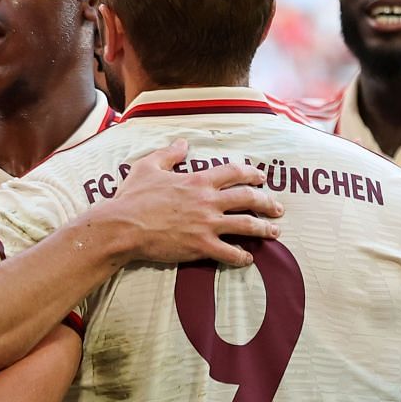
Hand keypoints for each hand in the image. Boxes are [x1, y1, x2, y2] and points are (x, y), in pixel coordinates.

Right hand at [103, 139, 283, 266]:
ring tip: (275, 233)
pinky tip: (248, 258)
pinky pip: (229, 253)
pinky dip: (242, 256)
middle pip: (248, 198)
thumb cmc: (133, 197)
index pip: (234, 172)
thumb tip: (182, 143)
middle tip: (278, 208)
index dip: (252, 174)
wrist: (122, 226)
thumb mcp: (148, 166)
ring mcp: (207, 224)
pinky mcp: (201, 246)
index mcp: (197, 180)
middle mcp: (207, 201)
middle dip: (267, 202)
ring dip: (264, 229)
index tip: (262, 178)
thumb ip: (169, 154)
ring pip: (246, 225)